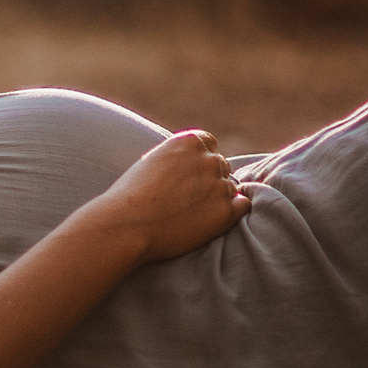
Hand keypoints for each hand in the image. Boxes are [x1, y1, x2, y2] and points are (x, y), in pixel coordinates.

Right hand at [94, 129, 254, 263]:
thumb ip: (177, 159)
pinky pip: (243, 205)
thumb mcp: (151, 162)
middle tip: (185, 199)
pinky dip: (232, 211)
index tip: (187, 175)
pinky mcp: (226, 211)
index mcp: (188, 142)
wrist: (124, 225)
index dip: (199, 159)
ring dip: (216, 198)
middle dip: (207, 179)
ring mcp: (219, 185)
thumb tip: (195, 165)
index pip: (209, 143)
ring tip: (189, 213)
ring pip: (229, 188)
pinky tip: (211, 219)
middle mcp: (208, 160)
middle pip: (220, 166)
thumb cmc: (129, 197)